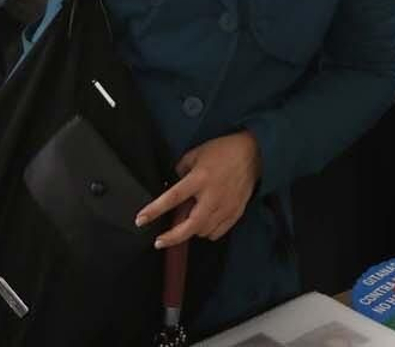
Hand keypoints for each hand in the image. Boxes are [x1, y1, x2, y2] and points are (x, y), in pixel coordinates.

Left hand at [136, 132, 261, 249]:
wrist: (253, 154)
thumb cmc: (223, 151)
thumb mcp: (196, 153)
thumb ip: (181, 169)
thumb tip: (174, 182)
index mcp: (200, 178)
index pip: (173, 197)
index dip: (154, 210)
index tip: (141, 220)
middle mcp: (212, 196)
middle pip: (190, 226)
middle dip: (172, 237)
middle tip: (159, 242)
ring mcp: (226, 207)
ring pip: (203, 231)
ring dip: (191, 231)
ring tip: (185, 224)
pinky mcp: (236, 212)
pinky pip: (218, 232)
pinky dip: (207, 232)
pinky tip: (203, 224)